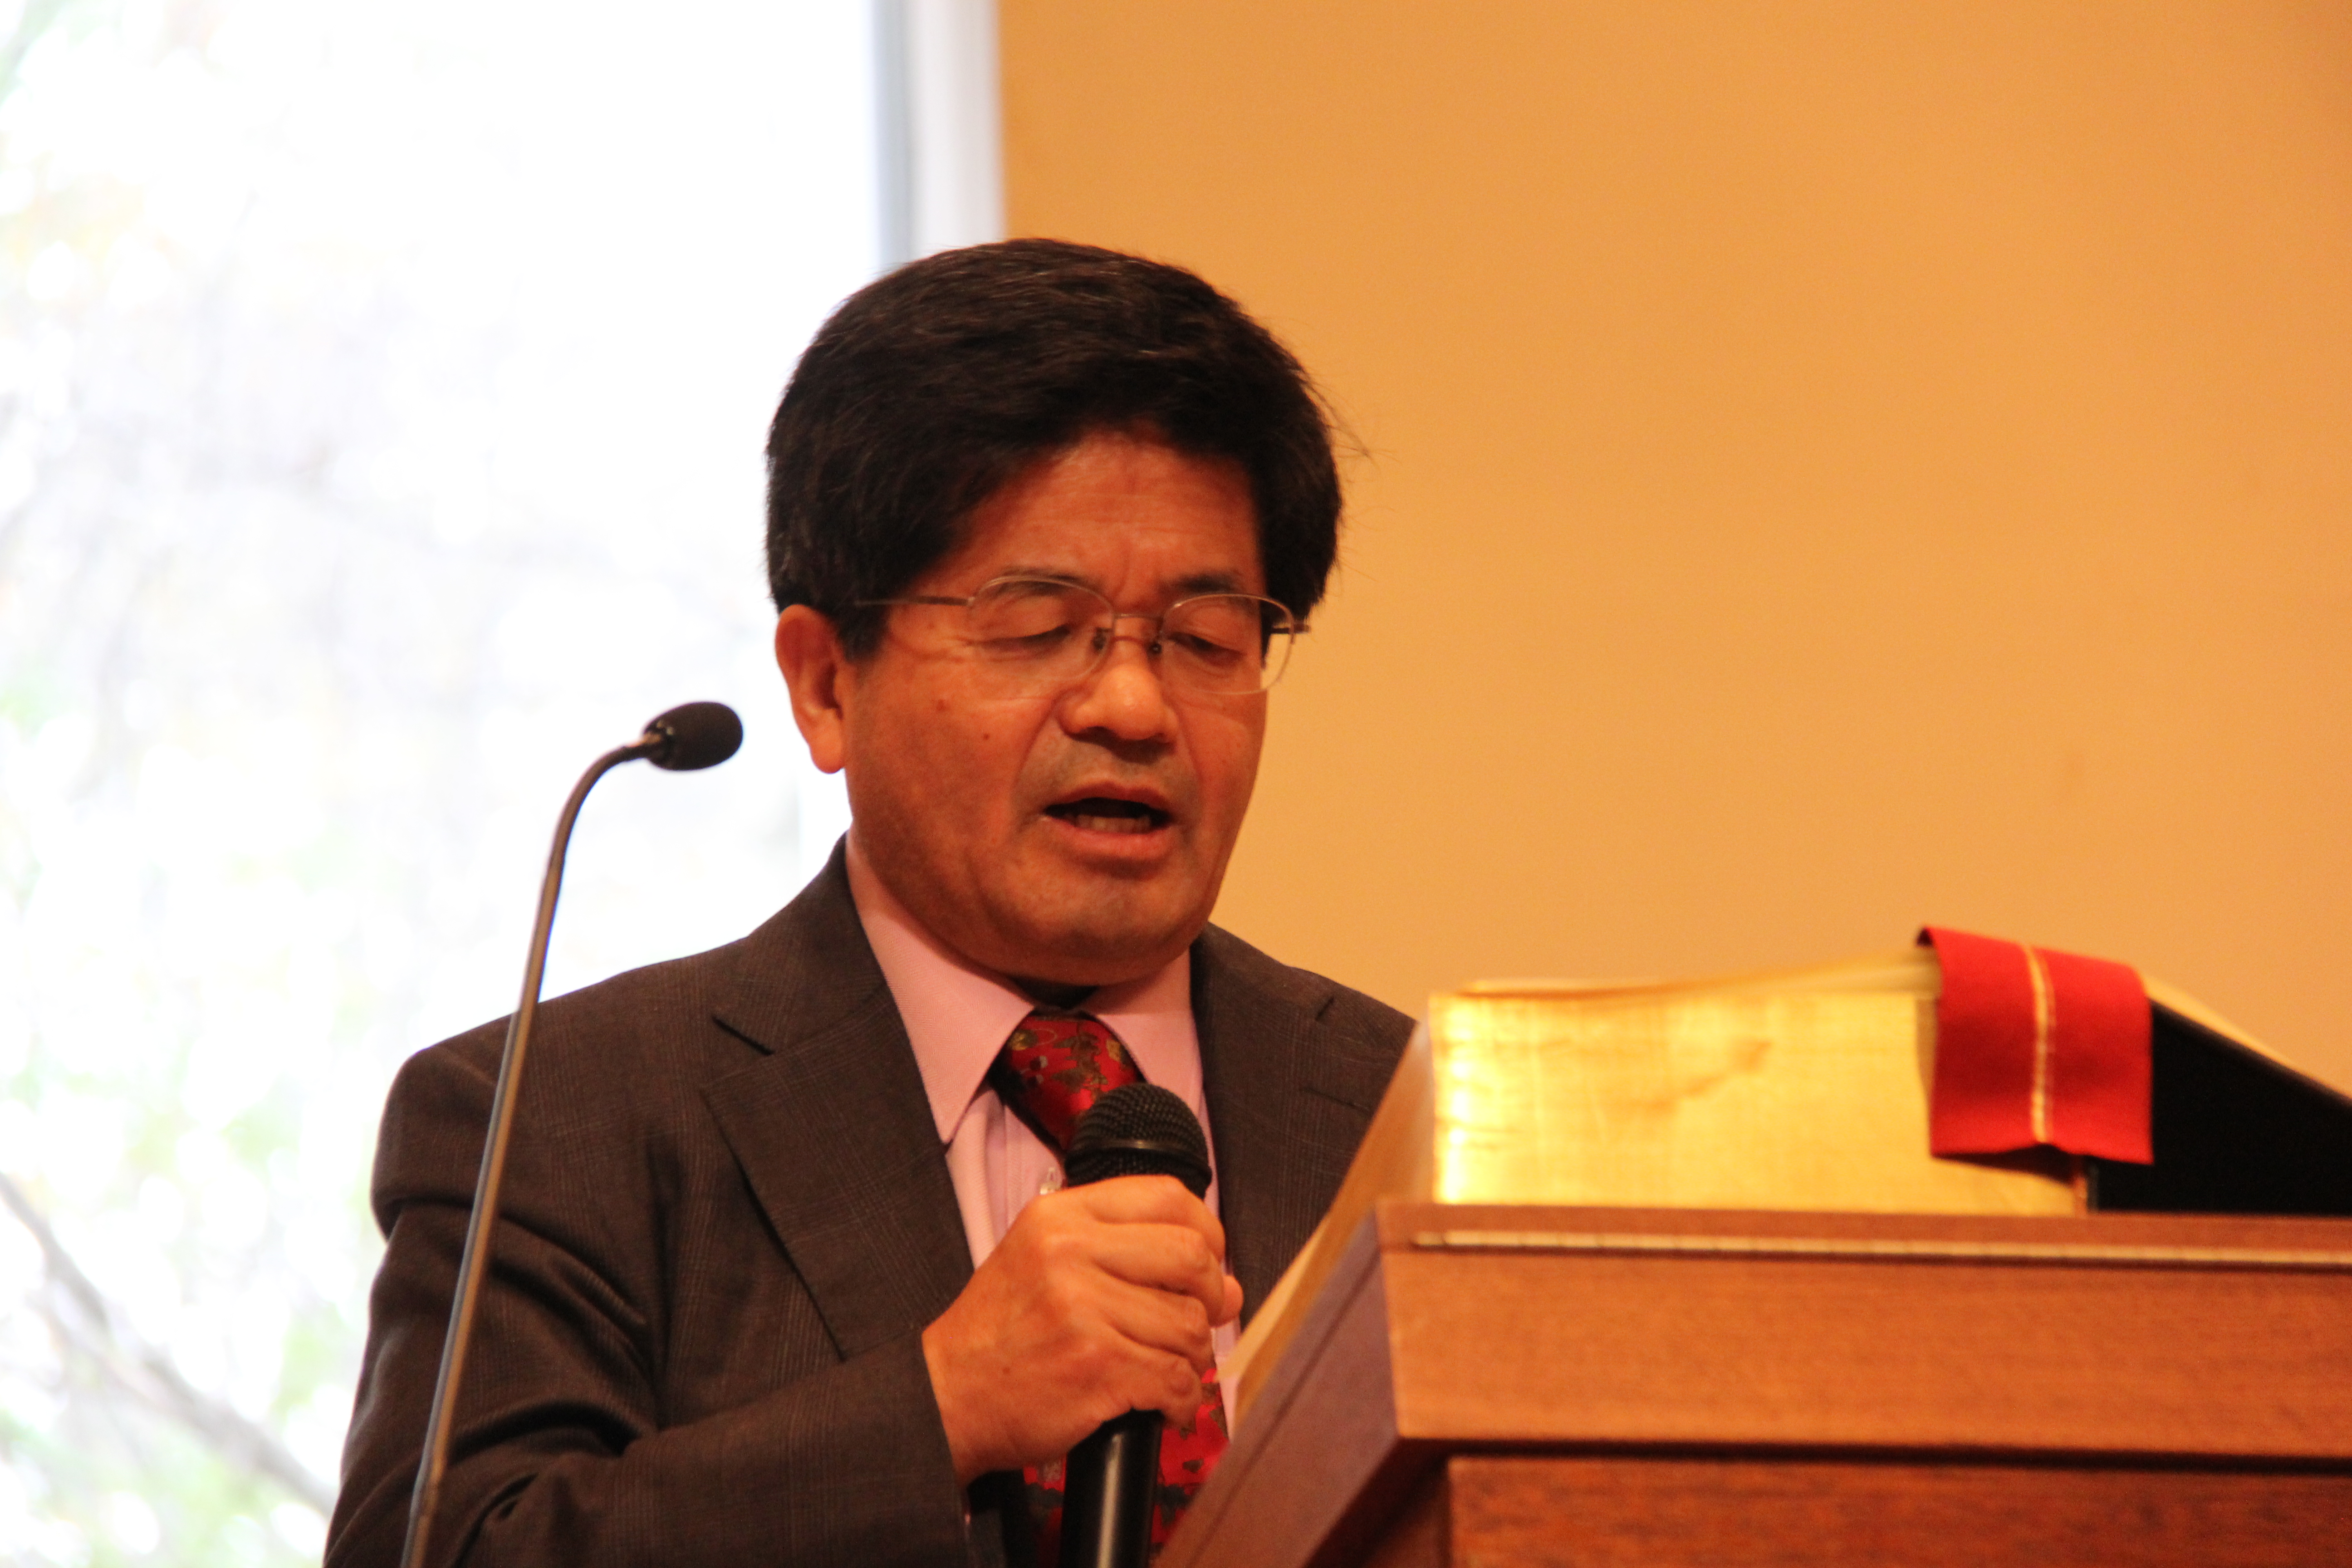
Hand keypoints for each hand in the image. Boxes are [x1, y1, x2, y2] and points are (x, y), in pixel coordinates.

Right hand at [921, 1174, 1243, 1483]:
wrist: (948, 1392)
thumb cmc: (1002, 1332)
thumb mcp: (1047, 1261)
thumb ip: (1131, 1257)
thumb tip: (1229, 1285)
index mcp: (1061, 1215)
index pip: (1167, 1196)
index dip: (1206, 1232)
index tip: (1207, 1265)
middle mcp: (1071, 1251)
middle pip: (1191, 1257)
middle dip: (1211, 1296)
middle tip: (1198, 1322)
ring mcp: (1083, 1309)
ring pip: (1189, 1324)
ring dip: (1194, 1357)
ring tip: (1171, 1369)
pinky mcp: (1095, 1366)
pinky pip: (1175, 1379)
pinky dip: (1182, 1399)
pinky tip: (1165, 1405)